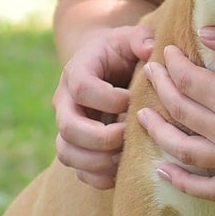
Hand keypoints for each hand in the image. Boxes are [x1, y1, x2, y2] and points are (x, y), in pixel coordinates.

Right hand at [53, 24, 155, 188]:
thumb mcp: (129, 38)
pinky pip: (77, 172)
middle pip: (68, 127)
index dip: (109, 99)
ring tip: (125, 155)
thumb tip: (148, 48)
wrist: (104, 67)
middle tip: (129, 134)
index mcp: (77, 72)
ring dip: (98, 161)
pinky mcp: (76, 147)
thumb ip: (141, 37)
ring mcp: (68, 127)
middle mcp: (65, 102)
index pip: (82, 89)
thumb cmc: (121, 52)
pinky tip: (121, 170)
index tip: (133, 100)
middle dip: (101, 137)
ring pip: (67, 153)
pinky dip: (98, 177)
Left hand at [136, 25, 214, 200]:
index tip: (166, 52)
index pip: (189, 80)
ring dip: (159, 133)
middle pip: (181, 112)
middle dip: (161, 89)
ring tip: (143, 118)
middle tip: (150, 73)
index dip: (173, 64)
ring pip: (185, 151)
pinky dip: (183, 183)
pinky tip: (165, 172)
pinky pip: (210, 189)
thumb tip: (205, 33)